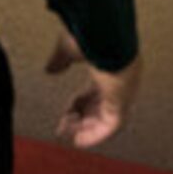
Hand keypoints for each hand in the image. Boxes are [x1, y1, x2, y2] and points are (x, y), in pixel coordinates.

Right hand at [44, 31, 139, 148]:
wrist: (106, 33)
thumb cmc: (92, 34)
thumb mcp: (69, 49)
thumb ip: (60, 60)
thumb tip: (49, 69)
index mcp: (109, 69)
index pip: (94, 94)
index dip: (77, 106)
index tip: (64, 114)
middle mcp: (119, 83)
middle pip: (99, 109)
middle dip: (79, 120)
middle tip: (62, 129)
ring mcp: (123, 94)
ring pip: (105, 120)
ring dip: (85, 129)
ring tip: (68, 135)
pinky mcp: (122, 102)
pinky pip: (111, 126)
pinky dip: (95, 135)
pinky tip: (79, 140)